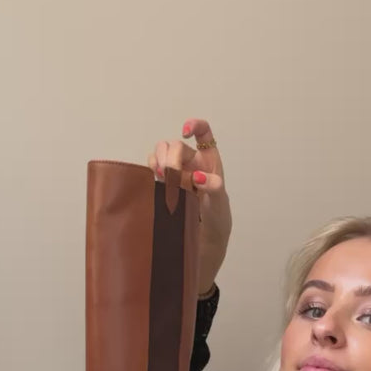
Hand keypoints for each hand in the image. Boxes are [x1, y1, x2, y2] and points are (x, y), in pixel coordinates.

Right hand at [147, 117, 231, 293]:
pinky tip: (155, 180)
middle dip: (172, 156)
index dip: (195, 126)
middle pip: (175, 145)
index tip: (186, 131)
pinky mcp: (161, 184)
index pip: (203, 133)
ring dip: (159, 161)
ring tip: (163, 177)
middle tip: (171, 174)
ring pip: (160, 153)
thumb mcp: (220, 207)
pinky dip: (150, 170)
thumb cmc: (216, 223)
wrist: (203, 244)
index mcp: (209, 162)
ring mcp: (175, 173)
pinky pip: (151, 168)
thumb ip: (214, 189)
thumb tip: (198, 177)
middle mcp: (191, 163)